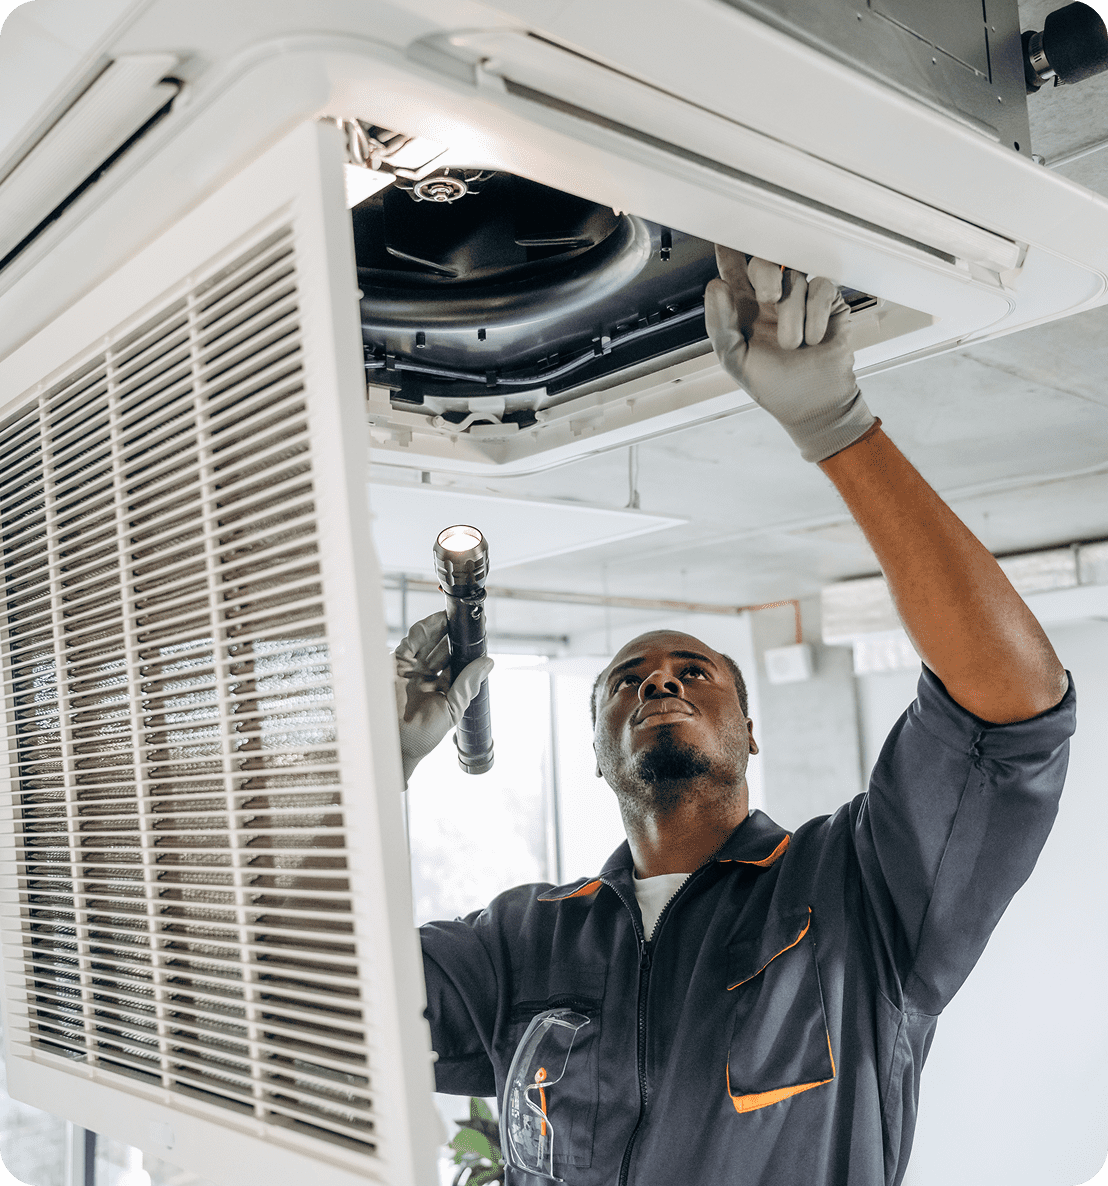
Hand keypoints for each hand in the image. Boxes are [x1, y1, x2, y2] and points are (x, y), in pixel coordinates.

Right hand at [393, 611, 493, 784]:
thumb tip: (488, 663)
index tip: (480, 635)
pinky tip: (438, 621)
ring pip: (427, 641)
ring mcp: (410, 669)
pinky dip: (423, 630)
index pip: (456, 661)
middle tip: (468, 619)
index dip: (467, 648)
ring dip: (441, 627)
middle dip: (454, 633)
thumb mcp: (452, 709)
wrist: (395, 745)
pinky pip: (410, 642)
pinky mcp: (396, 664)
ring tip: (455, 615)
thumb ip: (467, 684)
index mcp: (440, 687)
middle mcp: (425, 676)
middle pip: (442, 647)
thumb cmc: (423, 735)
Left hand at [704, 246, 875, 462]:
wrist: (811, 403)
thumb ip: (720, 324)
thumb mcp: (735, 359)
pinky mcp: (829, 301)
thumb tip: (716, 286)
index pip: (733, 268)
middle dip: (765, 273)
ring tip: (793, 344)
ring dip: (792, 314)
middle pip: (764, 259)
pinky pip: (821, 287)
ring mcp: (800, 297)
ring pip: (794, 277)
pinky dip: (815, 315)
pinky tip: (814, 338)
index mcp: (744, 306)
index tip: (724, 231)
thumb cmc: (772, 384)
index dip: (729, 248)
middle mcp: (771, 296)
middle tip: (768, 298)